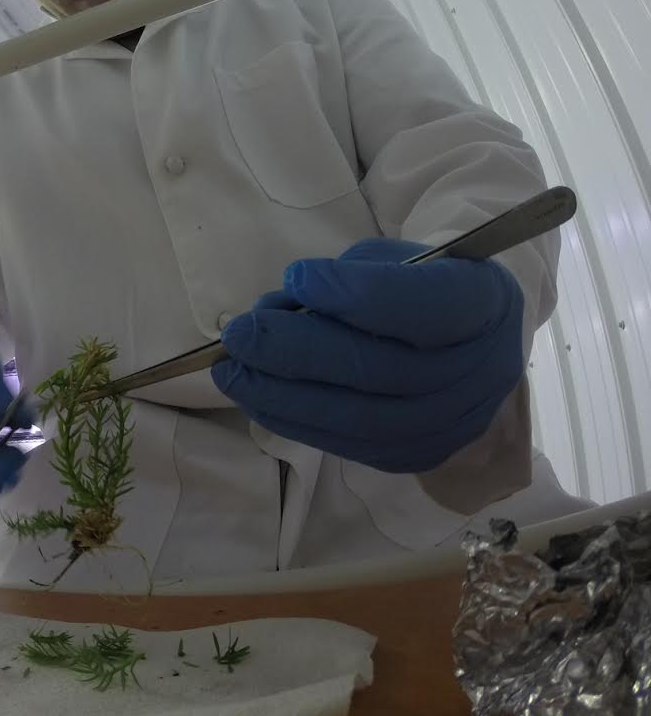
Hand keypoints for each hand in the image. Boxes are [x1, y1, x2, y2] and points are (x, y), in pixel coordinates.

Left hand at [212, 238, 524, 472]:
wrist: (467, 343)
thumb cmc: (419, 287)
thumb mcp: (395, 261)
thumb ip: (347, 278)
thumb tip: (284, 309)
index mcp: (481, 303)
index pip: (420, 306)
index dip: (353, 294)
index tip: (295, 276)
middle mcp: (477, 371)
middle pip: (380, 370)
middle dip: (296, 351)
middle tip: (240, 334)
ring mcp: (449, 423)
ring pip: (360, 418)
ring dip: (283, 396)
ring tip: (234, 372)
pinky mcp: (416, 455)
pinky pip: (350, 446)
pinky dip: (295, 421)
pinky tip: (257, 398)